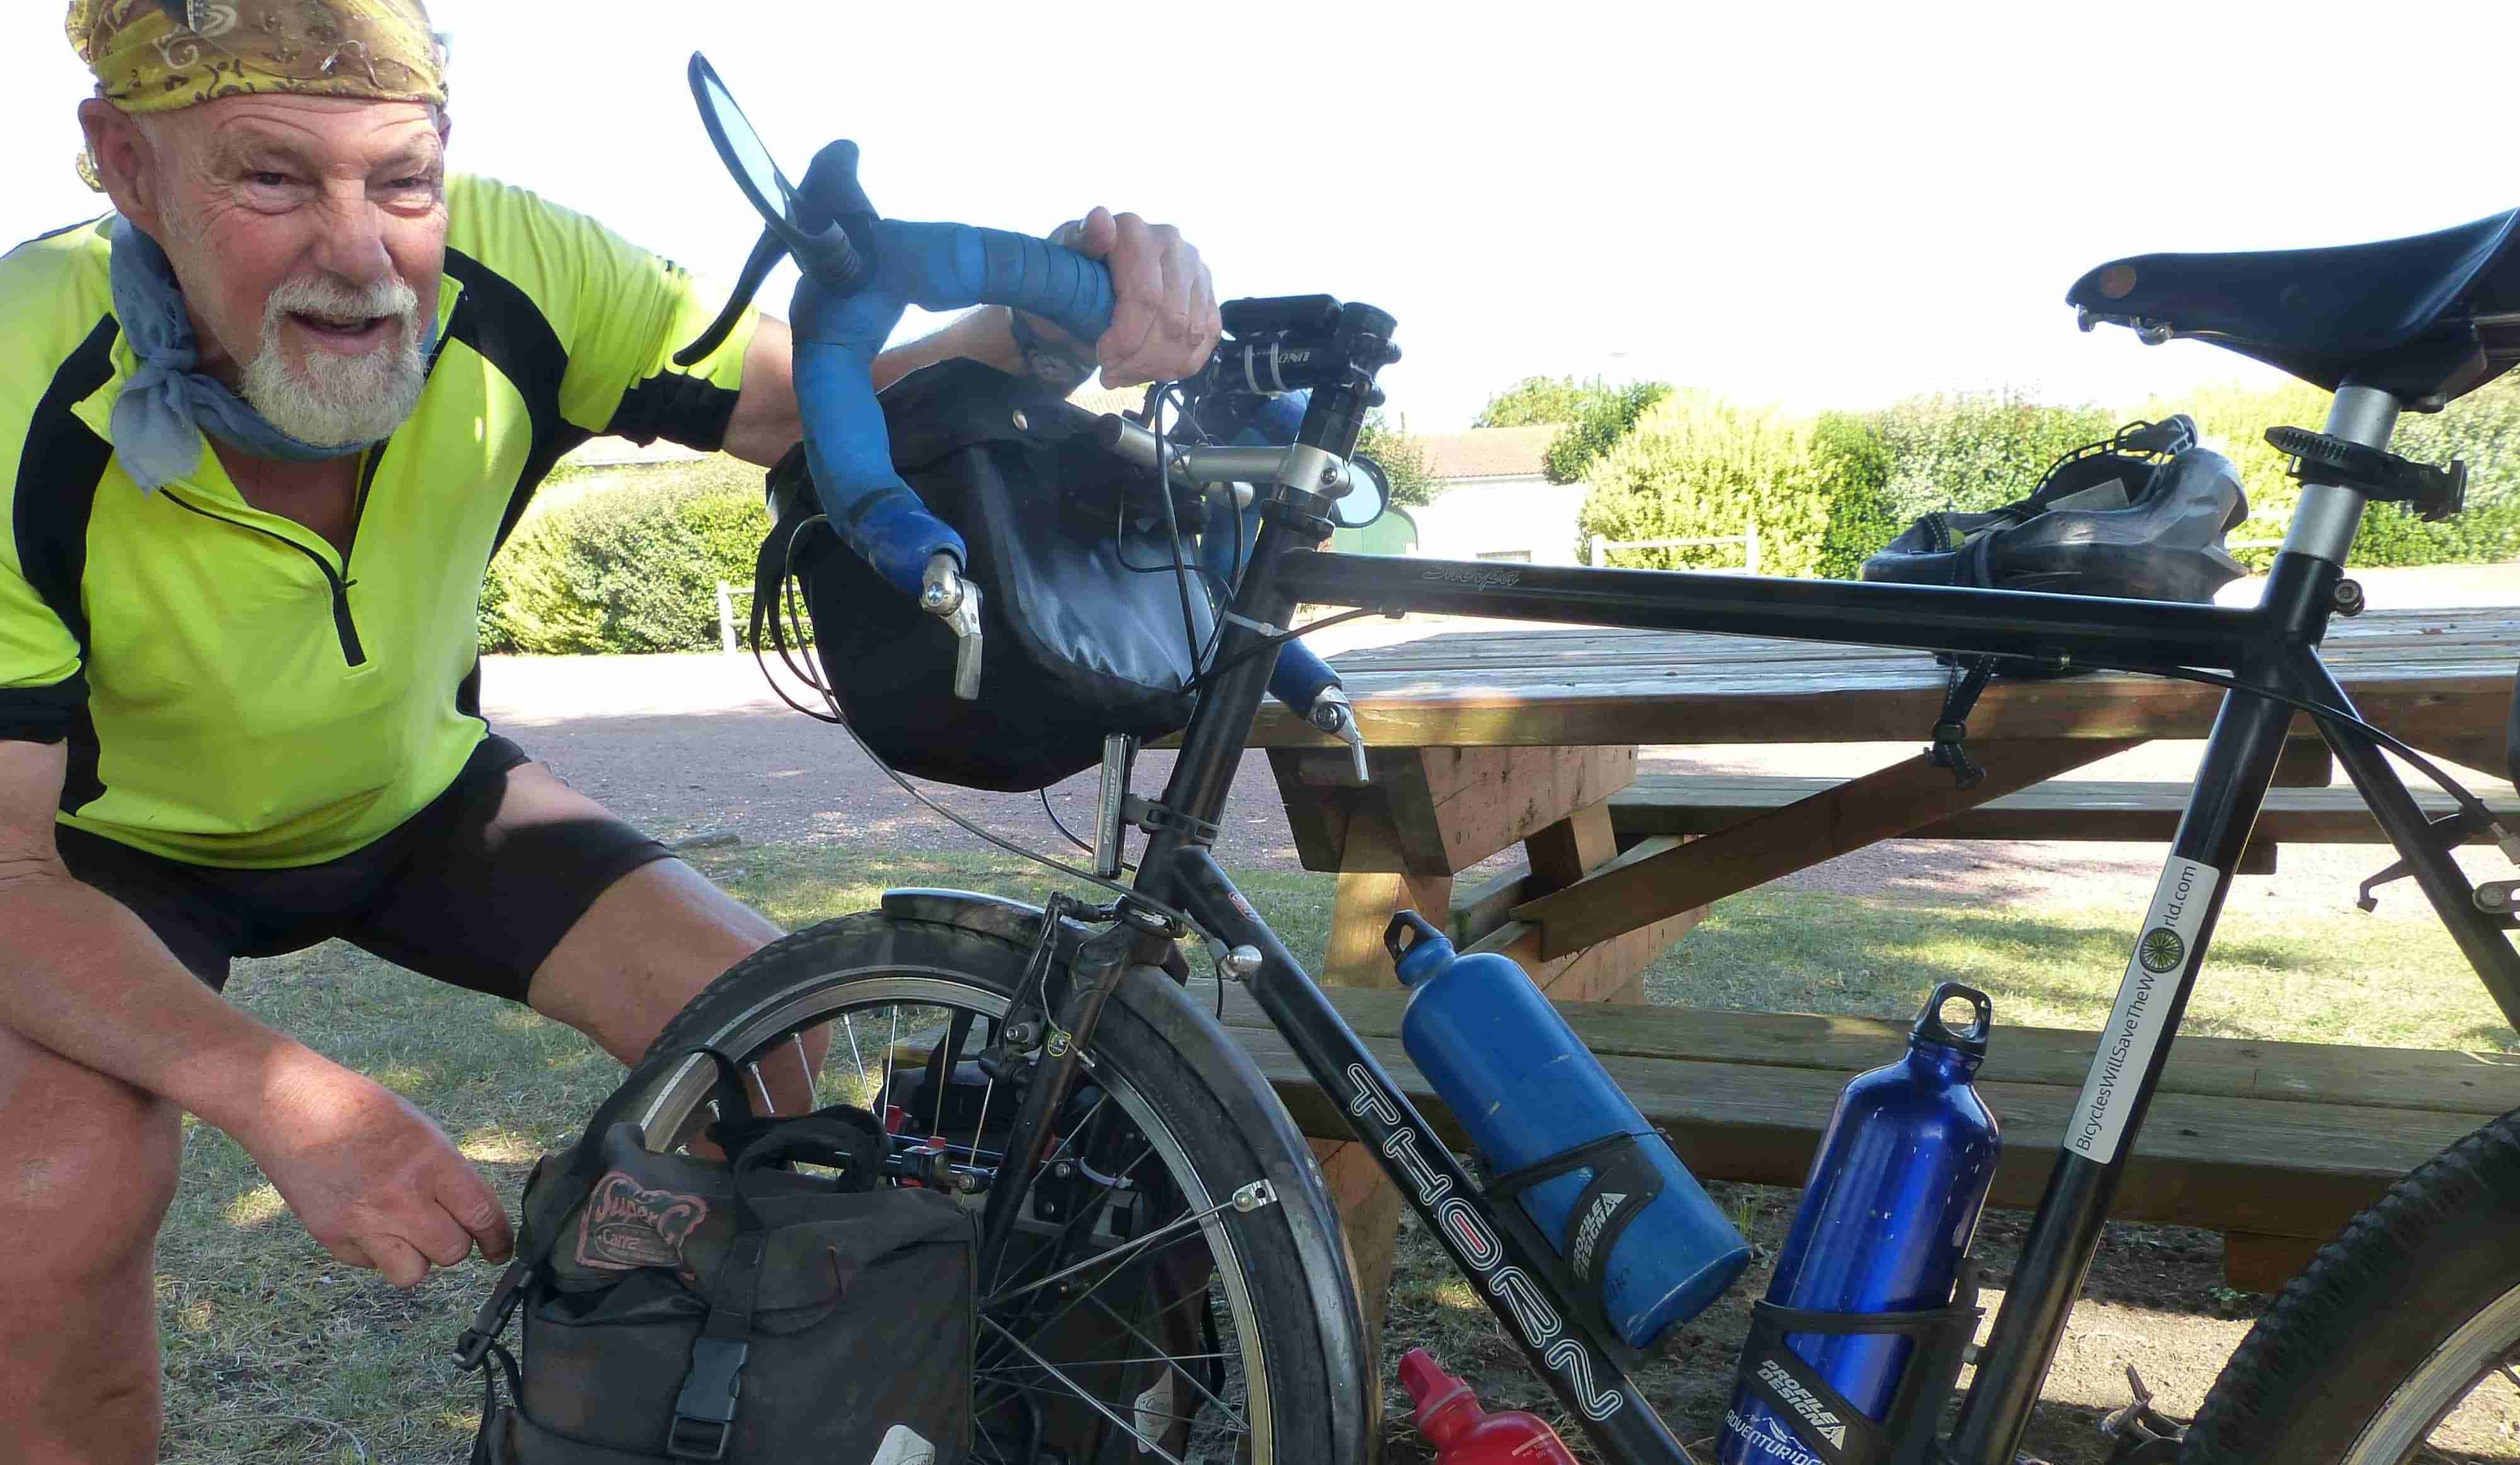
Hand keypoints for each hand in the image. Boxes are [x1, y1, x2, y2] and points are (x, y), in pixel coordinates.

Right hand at [238, 1052, 513, 1287]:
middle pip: (452, 1253)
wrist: (287, 1105)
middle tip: (443, 1226)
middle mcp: (400, 1198)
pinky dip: (376, 1252)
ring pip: (413, 1273)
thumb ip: (447, 1174)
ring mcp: (362, 1222)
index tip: (500, 1249)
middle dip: (455, 1243)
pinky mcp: (331, 1237)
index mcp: (431, 1163)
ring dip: (417, 1257)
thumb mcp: (420, 1130)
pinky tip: (366, 1220)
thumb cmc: (358, 1109)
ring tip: (404, 1229)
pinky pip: (371, 1265)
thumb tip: (472, 1214)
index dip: (498, 1239)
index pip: (482, 1217)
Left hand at [1037, 207, 1221, 389]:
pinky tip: (1155, 371)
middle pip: (1172, 320)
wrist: (1093, 277)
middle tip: (1113, 375)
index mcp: (1135, 231)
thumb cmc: (1075, 272)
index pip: (1146, 298)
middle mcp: (1172, 243)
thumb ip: (1080, 241)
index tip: (1104, 359)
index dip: (1127, 339)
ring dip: (1160, 366)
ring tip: (1129, 375)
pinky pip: (1208, 335)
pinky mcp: (1208, 291)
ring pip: (1192, 333)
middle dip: (1142, 359)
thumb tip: (1102, 224)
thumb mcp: (1066, 258)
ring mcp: (1195, 267)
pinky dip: (1183, 364)